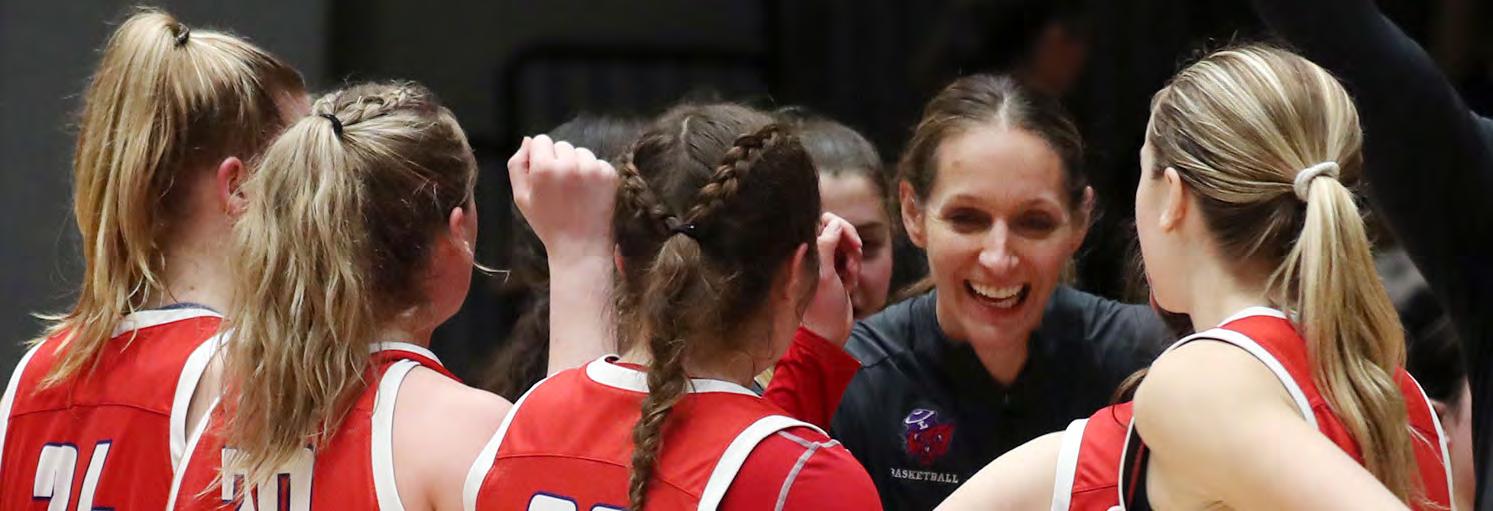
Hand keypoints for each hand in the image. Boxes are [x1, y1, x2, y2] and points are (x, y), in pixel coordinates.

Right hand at [508, 134, 619, 260]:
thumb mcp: (521, 197)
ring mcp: (592, 169)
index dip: (540, 156)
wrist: (580, 245)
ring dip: (577, 165)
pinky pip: (598, 162)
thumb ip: (517, 165)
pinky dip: (594, 174)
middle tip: (560, 186)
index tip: (544, 174)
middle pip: (562, 145)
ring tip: (575, 190)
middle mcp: (570, 164)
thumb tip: (528, 140)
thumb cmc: (547, 222)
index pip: (541, 140)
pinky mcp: (609, 175)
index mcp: (544, 168)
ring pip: (581, 152)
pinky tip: (589, 193)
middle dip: (559, 160)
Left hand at [800, 213, 862, 346]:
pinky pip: (850, 261)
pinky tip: (849, 286)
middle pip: (838, 231)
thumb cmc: (820, 307)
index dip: (840, 226)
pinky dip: (853, 271)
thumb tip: (833, 223)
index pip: (822, 223)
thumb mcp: (823, 275)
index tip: (852, 241)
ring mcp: (825, 263)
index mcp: (805, 251)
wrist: (828, 332)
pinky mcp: (835, 273)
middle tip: (854, 261)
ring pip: (847, 246)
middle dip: (850, 245)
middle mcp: (813, 254)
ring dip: (853, 260)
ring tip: (849, 279)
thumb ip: (826, 246)